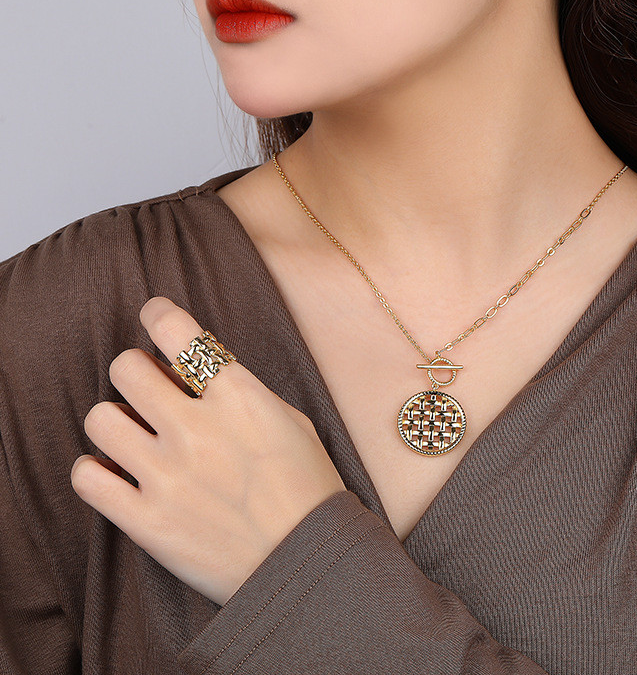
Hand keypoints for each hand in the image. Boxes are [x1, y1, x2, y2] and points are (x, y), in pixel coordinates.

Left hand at [70, 296, 346, 605]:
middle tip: (148, 387)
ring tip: (134, 434)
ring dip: (114, 420)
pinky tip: (117, 471)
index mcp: (239, 396)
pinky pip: (87, 477)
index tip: (154, 317)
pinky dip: (95, 469)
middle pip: (126, 368)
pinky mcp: (146, 521)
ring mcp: (168, 475)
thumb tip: (197, 373)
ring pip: (99, 419)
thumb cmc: (307, 488)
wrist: (304, 563)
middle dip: (134, 370)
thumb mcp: (292, 422)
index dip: (157, 314)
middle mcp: (197, 428)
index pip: (176, 331)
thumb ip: (243, 391)